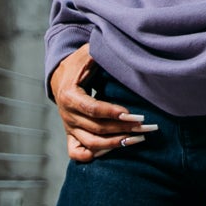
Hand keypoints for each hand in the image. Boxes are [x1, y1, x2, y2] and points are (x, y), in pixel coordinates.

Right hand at [50, 45, 153, 161]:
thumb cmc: (79, 63)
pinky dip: (90, 156)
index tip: (131, 114)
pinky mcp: (70, 134)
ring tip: (138, 139)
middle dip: (122, 128)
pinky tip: (110, 152)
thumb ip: (100, 52)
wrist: (60, 76)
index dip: (112, 113)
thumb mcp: (88, 53)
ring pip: (91, 143)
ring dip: (115, 143)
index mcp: (70, 95)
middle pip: (96, 128)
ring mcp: (68, 127)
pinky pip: (76, 152)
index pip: (92, 109)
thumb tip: (119, 48)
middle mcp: (67, 115)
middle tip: (145, 126)